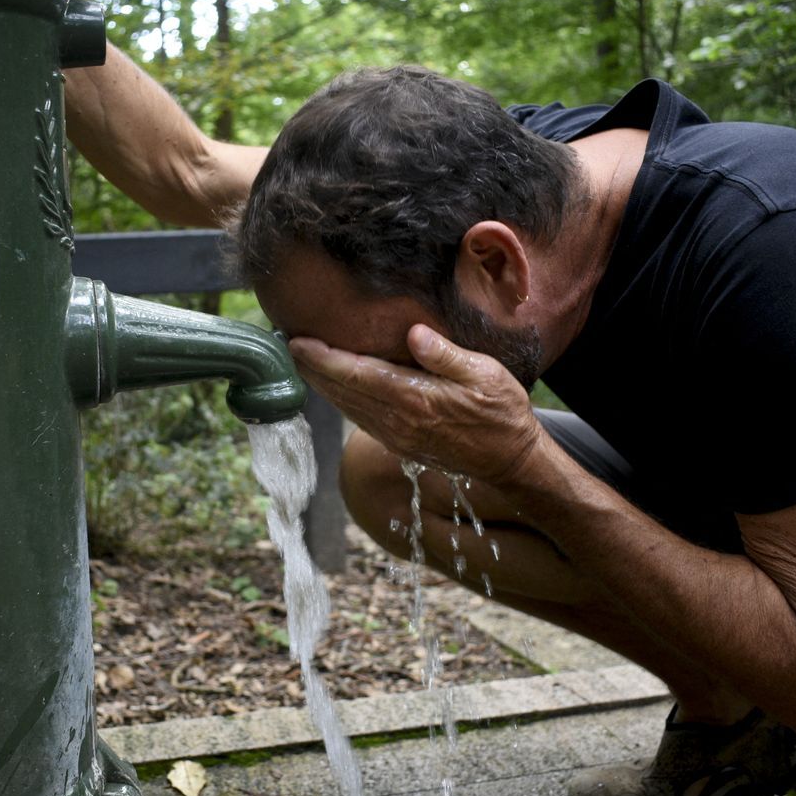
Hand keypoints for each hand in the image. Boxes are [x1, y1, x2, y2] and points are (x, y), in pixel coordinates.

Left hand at [288, 324, 545, 485]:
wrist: (510, 460)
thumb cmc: (502, 412)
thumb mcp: (485, 374)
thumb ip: (446, 355)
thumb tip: (414, 334)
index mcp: (416, 400)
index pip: (357, 375)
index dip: (323, 359)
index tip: (297, 342)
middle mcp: (398, 422)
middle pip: (342, 392)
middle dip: (311, 368)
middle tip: (284, 342)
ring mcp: (396, 437)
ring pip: (347, 407)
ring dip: (322, 384)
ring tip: (301, 359)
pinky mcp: (399, 444)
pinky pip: (360, 418)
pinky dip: (341, 400)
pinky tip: (333, 386)